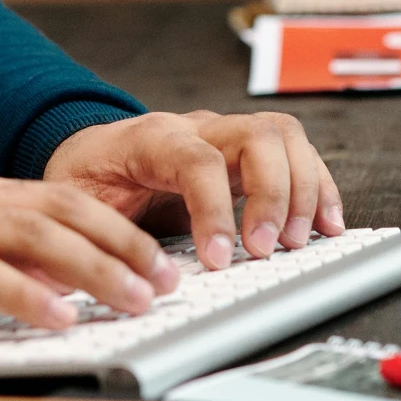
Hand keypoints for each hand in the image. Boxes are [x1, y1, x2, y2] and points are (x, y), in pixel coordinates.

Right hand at [0, 172, 181, 353]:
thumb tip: (49, 281)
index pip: (56, 196)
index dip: (114, 225)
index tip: (156, 257)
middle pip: (60, 206)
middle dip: (122, 240)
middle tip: (167, 277)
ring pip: (33, 233)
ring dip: (95, 267)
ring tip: (136, 299)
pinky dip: (28, 295)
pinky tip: (61, 319)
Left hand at [43, 110, 344, 269]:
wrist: (90, 154)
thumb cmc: (86, 178)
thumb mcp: (75, 203)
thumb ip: (100, 231)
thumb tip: (131, 272)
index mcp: (151, 138)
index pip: (197, 159)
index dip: (214, 209)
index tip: (219, 258)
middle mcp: (197, 128)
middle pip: (256, 135)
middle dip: (272, 195)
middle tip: (265, 250)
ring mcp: (227, 136)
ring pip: (284, 137)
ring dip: (303, 190)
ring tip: (298, 242)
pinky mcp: (249, 156)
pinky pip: (297, 155)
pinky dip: (319, 189)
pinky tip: (326, 226)